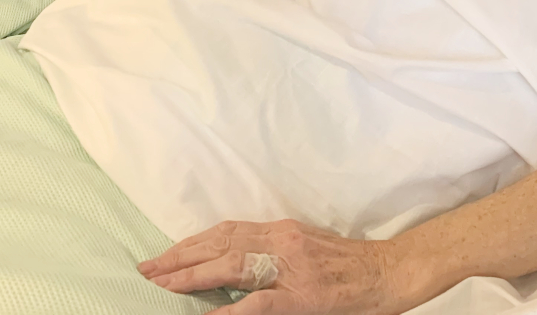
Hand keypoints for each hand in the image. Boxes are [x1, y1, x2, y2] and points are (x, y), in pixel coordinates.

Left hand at [138, 219, 417, 314]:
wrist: (390, 272)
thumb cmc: (351, 265)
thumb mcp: (309, 246)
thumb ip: (274, 251)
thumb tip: (233, 262)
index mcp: (282, 230)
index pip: (226, 231)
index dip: (191, 242)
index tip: (163, 254)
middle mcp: (281, 242)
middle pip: (219, 244)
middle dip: (179, 257)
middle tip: (147, 269)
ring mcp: (291, 267)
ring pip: (230, 265)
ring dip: (190, 275)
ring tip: (160, 285)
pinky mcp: (301, 296)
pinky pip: (257, 302)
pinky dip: (228, 308)